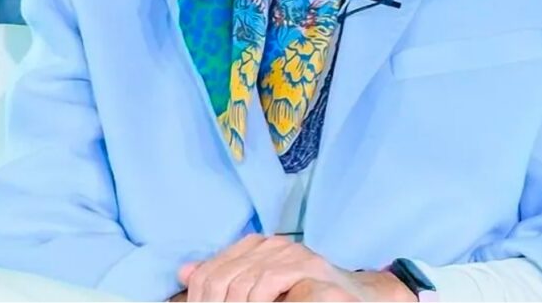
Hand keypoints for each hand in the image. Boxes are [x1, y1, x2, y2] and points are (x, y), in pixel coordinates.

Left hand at [176, 234, 415, 301]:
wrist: (357, 297)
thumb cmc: (307, 296)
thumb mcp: (263, 288)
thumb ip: (228, 278)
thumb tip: (184, 271)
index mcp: (257, 247)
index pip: (211, 272)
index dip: (200, 297)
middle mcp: (272, 245)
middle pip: (222, 279)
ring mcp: (292, 255)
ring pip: (243, 285)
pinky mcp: (310, 269)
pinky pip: (268, 284)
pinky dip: (259, 300)